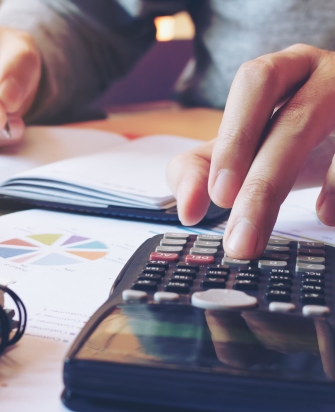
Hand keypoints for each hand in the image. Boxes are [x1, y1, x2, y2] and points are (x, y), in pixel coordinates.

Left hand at [167, 44, 334, 258]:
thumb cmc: (280, 137)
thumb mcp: (236, 148)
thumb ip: (198, 170)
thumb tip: (188, 210)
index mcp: (280, 73)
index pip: (254, 85)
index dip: (236, 139)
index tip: (219, 196)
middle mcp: (323, 76)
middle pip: (294, 120)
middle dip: (261, 181)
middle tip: (238, 233)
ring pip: (329, 140)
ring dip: (290, 192)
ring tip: (261, 239)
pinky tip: (324, 216)